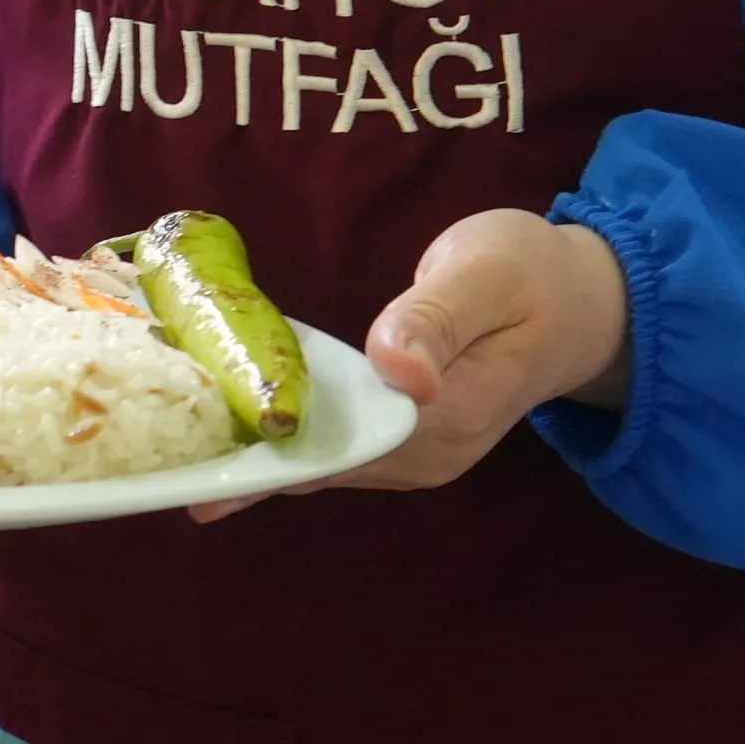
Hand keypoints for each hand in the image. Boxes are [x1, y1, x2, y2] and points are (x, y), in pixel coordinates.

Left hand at [194, 208, 627, 515]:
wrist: (583, 300)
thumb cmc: (530, 275)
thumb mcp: (487, 277)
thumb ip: (438, 319)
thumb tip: (398, 370)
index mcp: (444, 421)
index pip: (340, 450)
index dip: (270, 456)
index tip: (201, 462)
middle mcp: (427, 455)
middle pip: (323, 468)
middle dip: (247, 464)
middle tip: (161, 461)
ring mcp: (419, 451)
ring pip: (324, 463)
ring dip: (259, 455)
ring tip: (177, 452)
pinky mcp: (408, 433)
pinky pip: (337, 444)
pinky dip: (285, 437)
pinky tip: (233, 430)